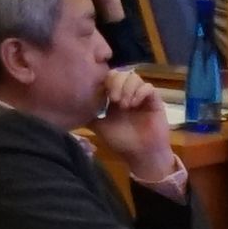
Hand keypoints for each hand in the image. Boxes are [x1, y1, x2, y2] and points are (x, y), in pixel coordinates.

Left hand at [91, 67, 184, 190]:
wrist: (141, 155)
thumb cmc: (122, 142)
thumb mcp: (100, 128)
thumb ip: (89, 116)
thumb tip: (72, 111)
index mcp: (116, 97)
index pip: (110, 78)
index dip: (106, 81)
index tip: (104, 96)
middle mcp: (129, 94)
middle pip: (122, 73)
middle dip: (116, 83)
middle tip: (114, 100)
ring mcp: (142, 96)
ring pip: (135, 77)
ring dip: (127, 89)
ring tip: (125, 105)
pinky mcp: (155, 101)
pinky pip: (149, 87)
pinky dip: (140, 93)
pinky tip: (134, 105)